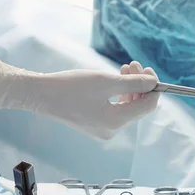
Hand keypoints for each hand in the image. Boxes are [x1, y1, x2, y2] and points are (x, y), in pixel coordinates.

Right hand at [0, 60, 159, 139]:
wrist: (40, 94)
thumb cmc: (71, 87)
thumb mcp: (106, 81)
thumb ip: (133, 83)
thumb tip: (154, 83)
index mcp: (116, 122)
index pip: (147, 107)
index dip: (153, 88)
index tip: (150, 71)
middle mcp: (111, 130)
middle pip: (138, 107)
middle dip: (140, 85)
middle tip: (134, 64)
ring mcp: (103, 129)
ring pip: (127, 107)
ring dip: (130, 87)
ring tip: (125, 68)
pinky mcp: (95, 123)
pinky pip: (116, 109)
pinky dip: (119, 94)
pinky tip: (117, 79)